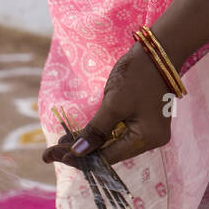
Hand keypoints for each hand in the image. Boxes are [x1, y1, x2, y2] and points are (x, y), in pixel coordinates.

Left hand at [42, 43, 175, 167]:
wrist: (157, 50)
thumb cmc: (138, 75)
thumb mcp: (113, 105)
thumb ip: (96, 131)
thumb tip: (78, 152)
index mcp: (147, 140)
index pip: (109, 157)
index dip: (82, 158)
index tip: (55, 156)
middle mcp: (150, 140)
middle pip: (109, 153)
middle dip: (81, 152)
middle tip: (51, 154)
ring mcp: (146, 131)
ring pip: (111, 144)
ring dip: (86, 144)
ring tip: (58, 146)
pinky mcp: (141, 121)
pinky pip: (116, 133)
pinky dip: (97, 134)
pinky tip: (76, 137)